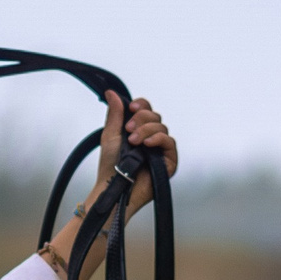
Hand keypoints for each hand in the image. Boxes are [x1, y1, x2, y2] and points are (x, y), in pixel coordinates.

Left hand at [97, 93, 178, 211]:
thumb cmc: (110, 166)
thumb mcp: (110, 135)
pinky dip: (158, 139)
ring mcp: (161, 150)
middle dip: (142, 119)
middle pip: (155, 117)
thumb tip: (111, 92)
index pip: (147, 110)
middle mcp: (151, 138)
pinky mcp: (169, 162)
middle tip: (129, 129)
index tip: (132, 108)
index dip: (142, 105)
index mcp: (139, 130)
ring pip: (162, 128)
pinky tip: (147, 144)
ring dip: (147, 130)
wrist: (113, 186)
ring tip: (133, 141)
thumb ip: (114, 114)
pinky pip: (170, 143)